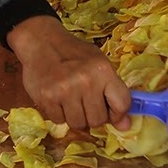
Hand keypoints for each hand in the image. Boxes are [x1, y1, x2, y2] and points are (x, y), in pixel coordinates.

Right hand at [7, 15, 132, 130]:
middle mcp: (86, 81)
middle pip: (98, 120)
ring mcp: (64, 90)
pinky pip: (59, 121)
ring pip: (78, 124)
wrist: (41, 41)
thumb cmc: (74, 53)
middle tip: (85, 102)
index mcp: (103, 70)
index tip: (112, 112)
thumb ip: (114, 92)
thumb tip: (125, 126)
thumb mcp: (98, 64)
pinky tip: (57, 98)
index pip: (122, 104)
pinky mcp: (46, 98)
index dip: (118, 114)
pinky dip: (59, 114)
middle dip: (93, 115)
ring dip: (76, 116)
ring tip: (71, 99)